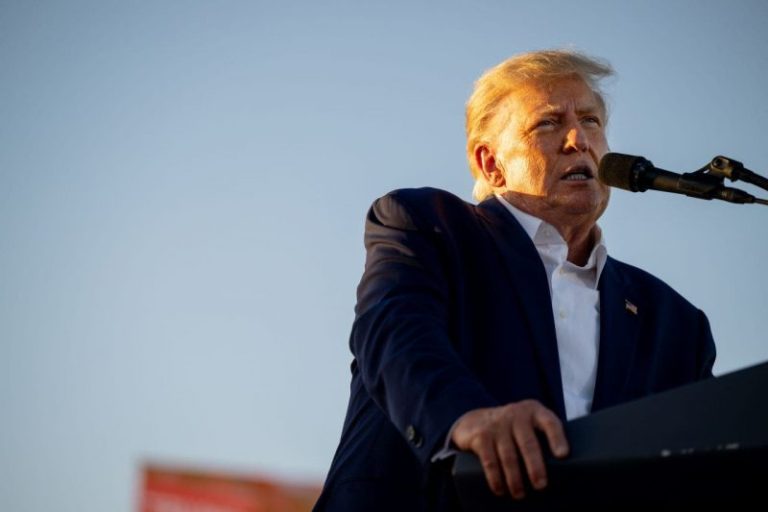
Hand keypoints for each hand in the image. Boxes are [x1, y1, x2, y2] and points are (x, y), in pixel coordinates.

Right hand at [450, 400, 568, 498]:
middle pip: (528, 443)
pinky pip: (490, 460)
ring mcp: (497, 424)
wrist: (475, 420)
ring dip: (515, 478)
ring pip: (509, 455)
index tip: (563, 455)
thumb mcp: (528, 425)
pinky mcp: (481, 435)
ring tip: (519, 494)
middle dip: (535, 467)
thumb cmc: (512, 429)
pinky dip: (495, 478)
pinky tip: (500, 489)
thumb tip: (564, 467)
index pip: (549, 422)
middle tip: (540, 485)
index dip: (557, 438)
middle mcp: (516, 415)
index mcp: (534, 412)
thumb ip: (543, 437)